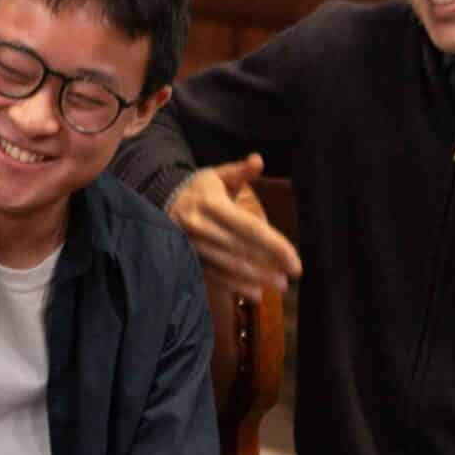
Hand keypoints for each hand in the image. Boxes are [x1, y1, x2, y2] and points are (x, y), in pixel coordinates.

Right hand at [167, 153, 301, 298]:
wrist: (159, 201)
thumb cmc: (198, 189)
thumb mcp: (217, 176)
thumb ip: (240, 171)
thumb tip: (258, 161)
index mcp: (211, 204)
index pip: (250, 228)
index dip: (275, 246)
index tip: (294, 261)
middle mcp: (200, 226)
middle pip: (241, 250)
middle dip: (268, 266)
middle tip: (289, 277)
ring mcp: (192, 245)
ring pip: (228, 265)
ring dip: (255, 278)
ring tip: (277, 286)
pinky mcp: (188, 258)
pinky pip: (215, 275)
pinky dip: (236, 286)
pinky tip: (255, 293)